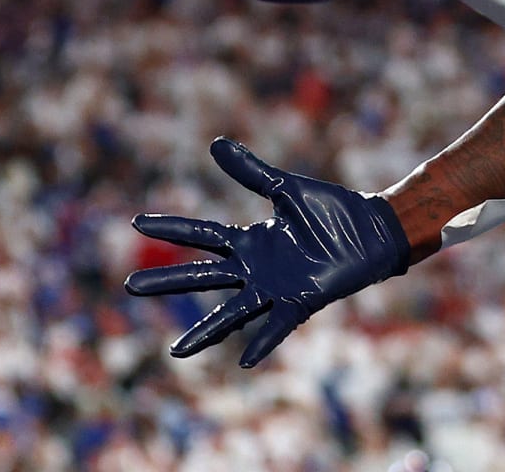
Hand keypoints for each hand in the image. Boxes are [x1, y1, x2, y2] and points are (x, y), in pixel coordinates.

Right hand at [124, 137, 411, 366]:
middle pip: (204, 275)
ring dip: (206, 332)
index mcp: (252, 239)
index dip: (171, 228)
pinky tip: (244, 359)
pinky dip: (263, 341)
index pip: (202, 234)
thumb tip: (215, 144)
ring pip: (232, 312)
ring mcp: (276, 287)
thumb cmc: (334, 211)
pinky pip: (278, 325)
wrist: (374, 229)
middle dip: (169, 282)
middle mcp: (257, 267)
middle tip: (131, 286)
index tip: (136, 223)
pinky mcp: (302, 300)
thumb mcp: (288, 188)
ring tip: (177, 353)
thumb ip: (252, 172)